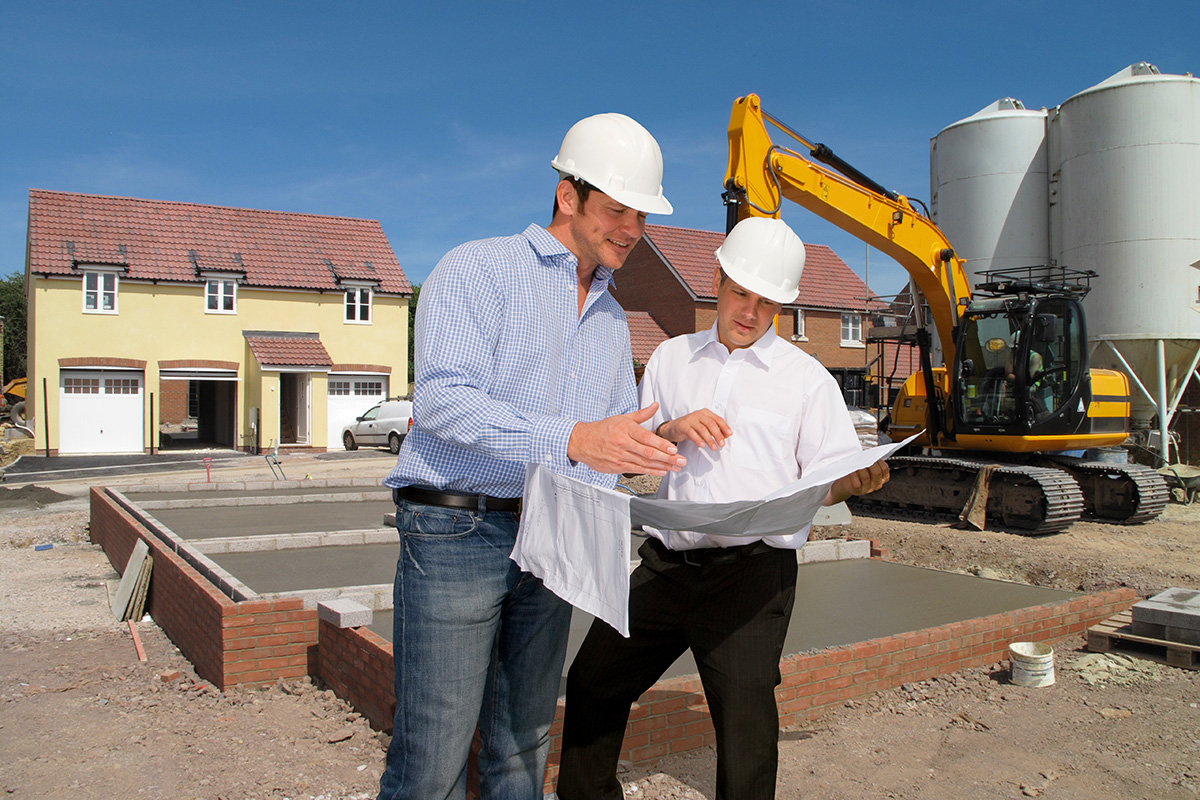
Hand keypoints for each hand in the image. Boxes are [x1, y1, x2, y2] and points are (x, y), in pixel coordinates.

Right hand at [567, 403, 686, 475]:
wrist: (582, 441)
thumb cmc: (603, 429)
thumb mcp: (622, 418)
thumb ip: (641, 414)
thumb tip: (655, 405)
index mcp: (626, 429)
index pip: (646, 438)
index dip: (661, 445)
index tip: (674, 448)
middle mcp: (623, 443)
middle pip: (648, 452)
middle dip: (667, 458)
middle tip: (681, 460)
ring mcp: (620, 456)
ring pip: (644, 463)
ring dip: (662, 466)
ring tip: (675, 467)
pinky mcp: (617, 466)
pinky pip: (637, 469)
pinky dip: (651, 471)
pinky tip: (661, 471)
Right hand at [657, 409, 731, 449]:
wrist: (674, 428)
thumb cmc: (691, 427)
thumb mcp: (704, 428)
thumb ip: (715, 430)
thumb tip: (726, 435)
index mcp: (705, 413)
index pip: (717, 419)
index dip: (724, 427)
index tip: (729, 435)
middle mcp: (698, 414)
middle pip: (711, 424)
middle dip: (718, 435)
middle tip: (722, 444)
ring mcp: (690, 419)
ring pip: (702, 429)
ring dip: (709, 439)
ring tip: (714, 447)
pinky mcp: (683, 425)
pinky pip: (692, 432)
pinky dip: (698, 439)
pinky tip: (702, 445)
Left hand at [824, 461, 888, 505]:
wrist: (846, 483)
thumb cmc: (857, 472)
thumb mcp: (866, 466)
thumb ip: (870, 461)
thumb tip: (868, 454)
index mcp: (882, 478)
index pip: (885, 468)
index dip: (879, 461)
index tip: (872, 456)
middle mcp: (876, 484)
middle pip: (877, 473)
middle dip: (869, 464)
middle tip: (863, 458)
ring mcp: (867, 489)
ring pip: (866, 477)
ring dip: (859, 468)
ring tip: (855, 463)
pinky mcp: (858, 491)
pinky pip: (857, 483)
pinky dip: (853, 476)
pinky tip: (851, 471)